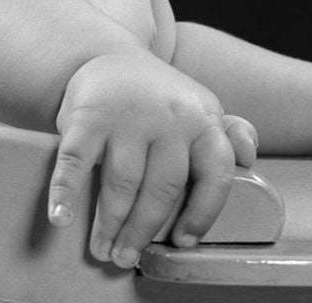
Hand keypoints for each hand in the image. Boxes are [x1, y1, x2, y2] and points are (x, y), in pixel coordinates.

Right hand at [48, 51, 257, 268]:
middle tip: (126, 256)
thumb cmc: (157, 96)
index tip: (183, 242)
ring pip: (122, 183)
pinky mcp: (86, 114)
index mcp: (201, 117)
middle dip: (143, 230)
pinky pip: (75, 160)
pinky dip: (66, 192)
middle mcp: (168, 115)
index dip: (202, 214)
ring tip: (101, 248)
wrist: (106, 55)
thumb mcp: (197, 106)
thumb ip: (226, 133)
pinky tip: (62, 216)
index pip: (214, 174)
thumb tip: (249, 155)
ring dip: (109, 223)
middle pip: (162, 189)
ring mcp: (126, 114)